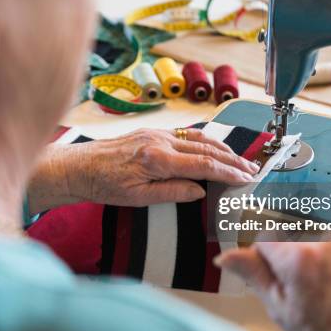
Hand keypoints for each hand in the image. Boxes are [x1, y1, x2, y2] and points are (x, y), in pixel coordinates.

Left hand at [28, 128, 259, 210]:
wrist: (78, 167)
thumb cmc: (103, 185)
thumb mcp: (138, 198)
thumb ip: (173, 192)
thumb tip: (201, 190)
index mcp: (158, 159)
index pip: (203, 165)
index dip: (228, 172)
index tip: (246, 178)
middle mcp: (160, 141)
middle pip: (206, 149)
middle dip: (232, 159)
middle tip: (252, 169)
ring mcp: (156, 134)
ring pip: (198, 138)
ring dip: (222, 148)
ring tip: (239, 159)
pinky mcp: (151, 132)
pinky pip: (185, 134)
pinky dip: (204, 141)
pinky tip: (213, 147)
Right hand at [215, 242, 330, 330]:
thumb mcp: (280, 309)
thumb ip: (253, 275)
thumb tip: (227, 256)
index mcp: (297, 257)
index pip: (263, 240)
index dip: (262, 262)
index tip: (272, 280)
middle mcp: (323, 242)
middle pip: (288, 240)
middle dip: (287, 261)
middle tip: (299, 293)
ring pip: (310, 243)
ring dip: (309, 259)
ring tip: (321, 292)